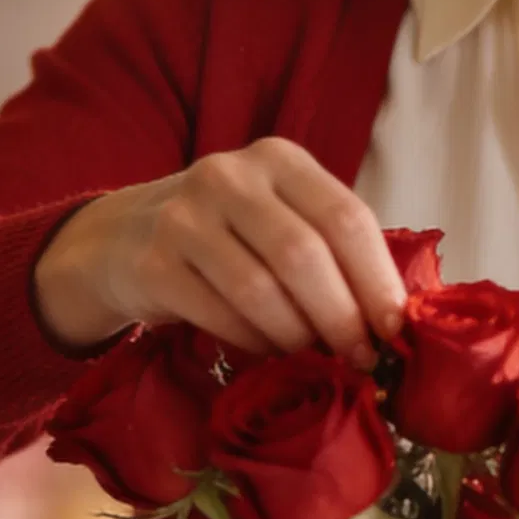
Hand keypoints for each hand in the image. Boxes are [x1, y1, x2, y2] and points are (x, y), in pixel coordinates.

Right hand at [33, 140, 406, 366]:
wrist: (122, 237)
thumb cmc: (226, 234)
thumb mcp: (277, 216)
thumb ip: (330, 249)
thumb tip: (394, 318)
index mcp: (279, 159)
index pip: (345, 216)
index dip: (377, 279)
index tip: (396, 330)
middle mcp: (230, 176)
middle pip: (304, 255)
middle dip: (341, 317)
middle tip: (359, 359)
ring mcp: (185, 216)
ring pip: (261, 290)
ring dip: (297, 337)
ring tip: (314, 359)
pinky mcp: (153, 262)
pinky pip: (220, 315)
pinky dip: (253, 343)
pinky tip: (266, 352)